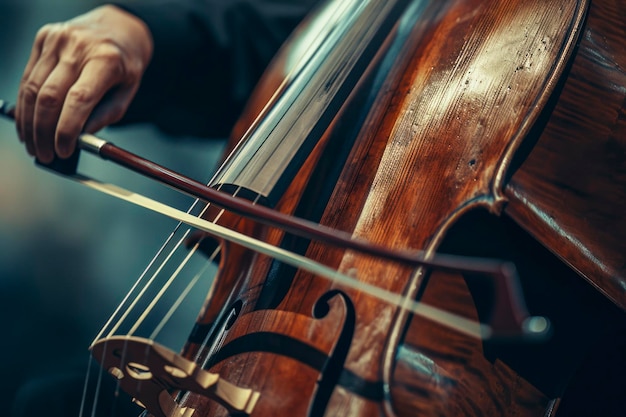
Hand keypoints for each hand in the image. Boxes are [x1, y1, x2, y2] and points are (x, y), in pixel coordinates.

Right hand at [15, 5, 152, 162]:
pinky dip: (25, 104)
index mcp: (106, 60)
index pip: (79, 100)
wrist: (119, 27)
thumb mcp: (128, 91)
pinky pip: (28, 77)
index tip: (64, 150)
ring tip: (35, 145)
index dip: (66, 130)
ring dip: (30, 122)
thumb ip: (105, 116)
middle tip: (46, 154)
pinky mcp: (43, 38)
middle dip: (43, 132)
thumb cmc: (125, 63)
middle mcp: (78, 47)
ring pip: (32, 88)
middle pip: (49, 96)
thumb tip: (79, 139)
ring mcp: (57, 40)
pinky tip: (28, 123)